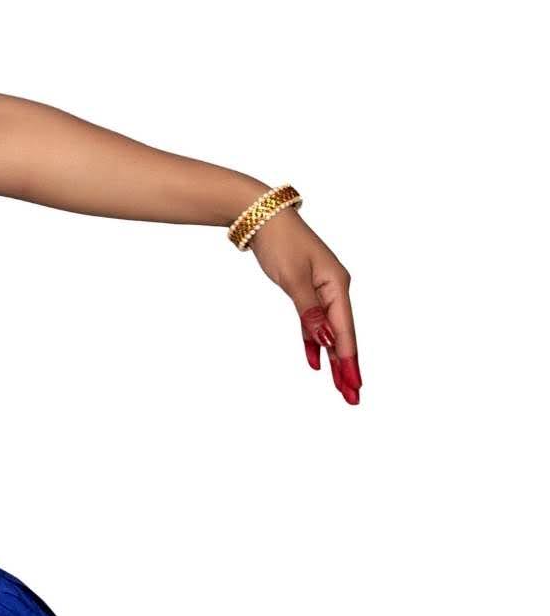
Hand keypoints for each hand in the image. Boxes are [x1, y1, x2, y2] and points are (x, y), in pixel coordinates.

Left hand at [247, 205, 359, 404]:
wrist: (263, 217)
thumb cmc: (280, 243)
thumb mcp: (292, 279)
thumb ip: (309, 311)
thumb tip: (325, 339)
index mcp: (337, 286)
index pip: (345, 331)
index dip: (349, 361)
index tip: (354, 387)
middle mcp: (334, 289)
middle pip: (342, 335)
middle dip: (346, 368)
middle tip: (352, 398)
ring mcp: (321, 290)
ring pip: (329, 332)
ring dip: (333, 359)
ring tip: (339, 387)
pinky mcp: (306, 290)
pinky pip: (314, 323)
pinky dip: (314, 342)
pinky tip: (315, 361)